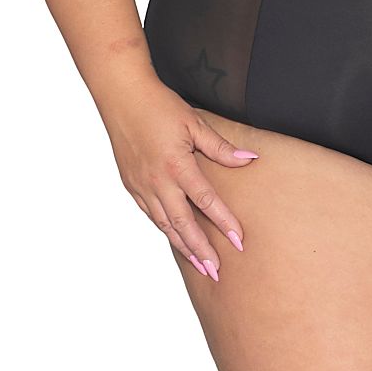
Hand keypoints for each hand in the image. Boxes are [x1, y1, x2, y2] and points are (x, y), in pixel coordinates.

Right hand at [101, 78, 258, 280]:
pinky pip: (151, 215)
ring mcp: (141, 186)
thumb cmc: (160, 106)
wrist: (122, 97)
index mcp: (176, 166)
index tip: (239, 242)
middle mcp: (157, 182)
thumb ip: (220, 147)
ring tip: (200, 266)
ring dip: (183, 247)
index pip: (206, 202)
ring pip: (165, 225)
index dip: (224, 223)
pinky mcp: (131, 186)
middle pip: (183, 225)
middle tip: (217, 273)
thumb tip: (249, 160)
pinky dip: (165, 230)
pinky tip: (176, 239)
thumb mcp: (195, 123)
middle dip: (201, 251)